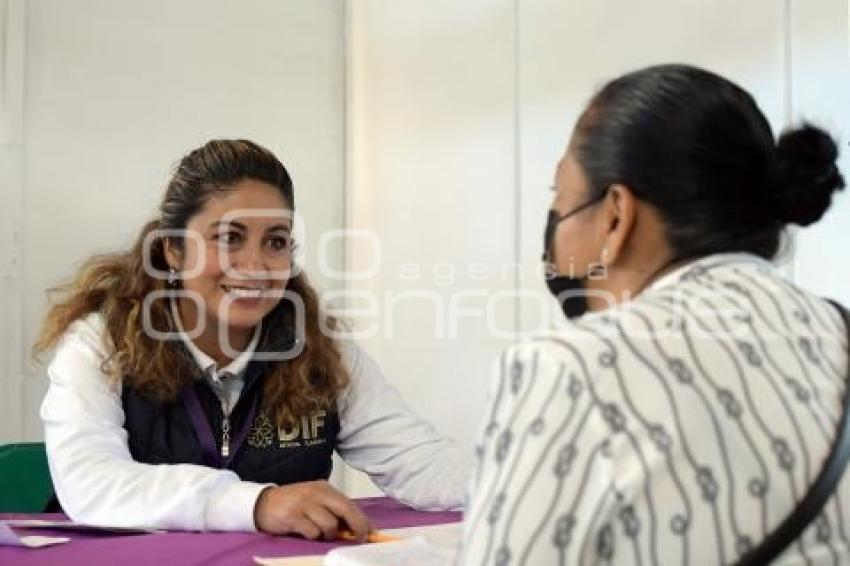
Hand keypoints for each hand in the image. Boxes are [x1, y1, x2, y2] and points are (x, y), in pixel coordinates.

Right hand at [253, 480, 370, 541]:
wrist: (263, 503)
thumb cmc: (294, 505)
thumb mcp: (315, 502)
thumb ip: (333, 511)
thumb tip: (356, 528)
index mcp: (324, 488)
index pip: (349, 504)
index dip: (362, 520)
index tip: (370, 533)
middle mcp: (316, 493)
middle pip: (345, 510)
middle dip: (356, 527)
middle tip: (359, 539)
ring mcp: (304, 504)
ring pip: (329, 524)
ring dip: (328, 534)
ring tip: (318, 533)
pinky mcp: (292, 516)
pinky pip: (312, 532)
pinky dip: (313, 537)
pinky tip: (305, 533)